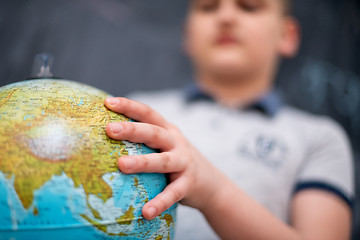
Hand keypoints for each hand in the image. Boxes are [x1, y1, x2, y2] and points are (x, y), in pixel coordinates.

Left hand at [104, 97, 220, 219]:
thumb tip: (106, 135)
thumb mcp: (165, 145)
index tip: (108, 102)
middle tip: (110, 129)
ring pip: (163, 161)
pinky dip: (160, 202)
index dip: (130, 106)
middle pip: (154, 133)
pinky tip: (146, 212)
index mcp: (167, 130)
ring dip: (143, 162)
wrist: (211, 183)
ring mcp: (184, 163)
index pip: (148, 113)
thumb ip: (145, 140)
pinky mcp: (189, 184)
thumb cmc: (176, 161)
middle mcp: (176, 143)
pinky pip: (173, 194)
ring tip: (121, 165)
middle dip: (133, 130)